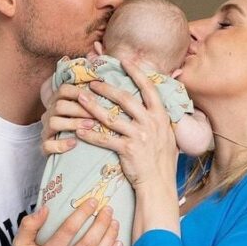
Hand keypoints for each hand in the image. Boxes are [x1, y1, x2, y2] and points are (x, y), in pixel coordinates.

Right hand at [12, 200, 122, 245]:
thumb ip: (29, 225)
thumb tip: (45, 209)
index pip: (69, 229)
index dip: (83, 213)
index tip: (92, 201)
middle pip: (89, 241)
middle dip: (102, 222)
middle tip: (108, 209)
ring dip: (110, 236)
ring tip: (115, 222)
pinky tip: (118, 243)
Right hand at [40, 84, 94, 154]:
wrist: (72, 149)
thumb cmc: (82, 124)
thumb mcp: (84, 109)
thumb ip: (90, 99)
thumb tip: (103, 85)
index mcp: (57, 101)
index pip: (63, 90)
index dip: (78, 92)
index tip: (95, 99)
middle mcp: (49, 114)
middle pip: (59, 106)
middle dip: (79, 109)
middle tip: (96, 115)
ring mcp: (46, 130)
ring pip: (53, 123)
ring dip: (73, 123)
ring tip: (90, 126)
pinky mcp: (45, 146)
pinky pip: (47, 145)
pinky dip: (61, 144)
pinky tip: (74, 143)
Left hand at [75, 60, 178, 190]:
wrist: (159, 184)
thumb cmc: (162, 160)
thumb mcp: (167, 135)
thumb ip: (159, 119)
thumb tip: (153, 103)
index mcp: (161, 116)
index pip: (149, 88)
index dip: (136, 73)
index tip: (124, 61)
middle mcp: (151, 123)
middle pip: (126, 99)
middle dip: (107, 88)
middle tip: (93, 82)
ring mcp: (139, 136)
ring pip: (111, 117)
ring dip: (93, 107)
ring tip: (80, 99)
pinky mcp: (127, 150)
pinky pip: (104, 139)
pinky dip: (90, 134)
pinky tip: (79, 130)